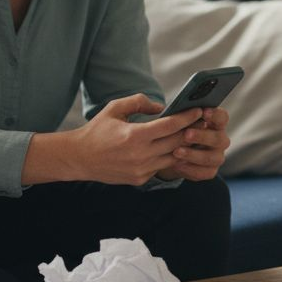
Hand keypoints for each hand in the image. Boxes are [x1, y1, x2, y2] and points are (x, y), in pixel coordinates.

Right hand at [68, 94, 203, 185]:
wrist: (79, 158)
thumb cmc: (97, 130)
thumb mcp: (115, 108)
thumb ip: (139, 102)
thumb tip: (161, 107)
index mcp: (135, 135)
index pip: (170, 125)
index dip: (187, 117)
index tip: (198, 110)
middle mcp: (140, 155)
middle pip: (176, 142)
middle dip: (191, 130)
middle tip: (202, 121)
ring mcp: (141, 169)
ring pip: (172, 157)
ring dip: (183, 146)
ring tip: (192, 135)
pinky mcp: (139, 179)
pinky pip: (160, 166)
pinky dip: (168, 157)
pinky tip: (174, 149)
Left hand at [156, 106, 229, 181]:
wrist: (173, 153)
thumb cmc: (179, 131)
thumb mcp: (180, 122)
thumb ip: (182, 117)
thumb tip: (174, 111)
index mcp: (217, 123)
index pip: (222, 117)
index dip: (215, 114)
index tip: (203, 111)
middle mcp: (221, 140)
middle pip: (218, 138)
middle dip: (202, 136)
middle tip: (186, 134)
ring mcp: (217, 156)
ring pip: (211, 157)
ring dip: (193, 155)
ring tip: (176, 152)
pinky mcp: (211, 171)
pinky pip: (205, 172)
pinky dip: (190, 169)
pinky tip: (178, 165)